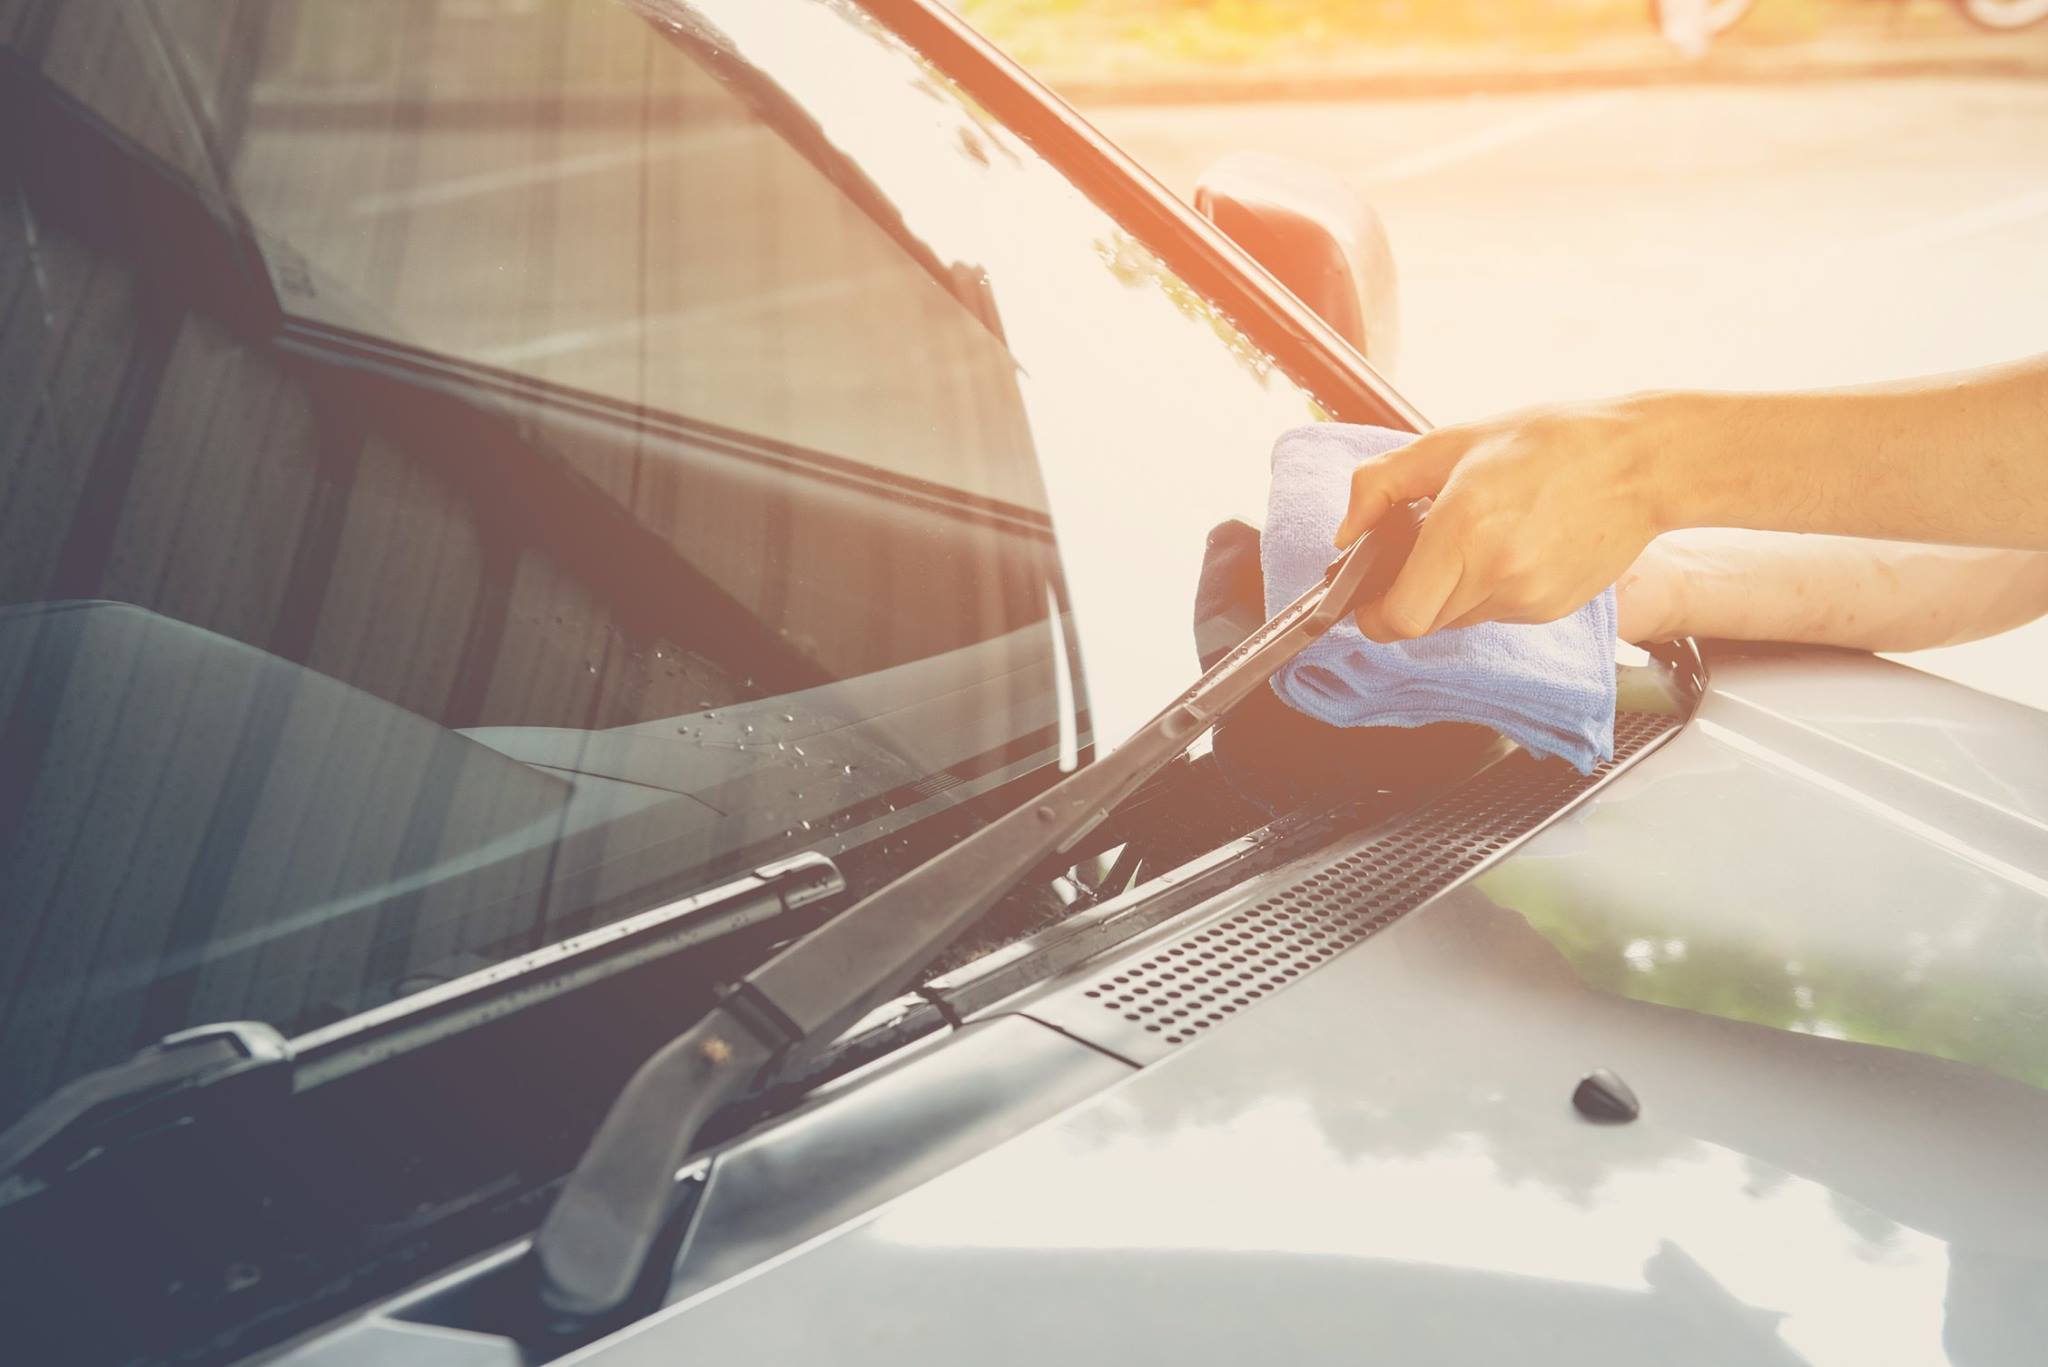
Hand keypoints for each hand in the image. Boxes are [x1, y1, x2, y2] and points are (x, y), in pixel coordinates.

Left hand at [1336, 398, 1674, 640]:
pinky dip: (1490, 591)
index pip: (1400, 618)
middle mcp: (1495, 574)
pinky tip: (1513, 547)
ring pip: (1461, 620)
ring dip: (1451, 593)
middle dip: (1410, 597)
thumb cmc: (1550, 442)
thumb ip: (1381, 484)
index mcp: (1462, 530)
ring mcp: (1528, 599)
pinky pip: (1498, 614)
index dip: (1374, 617)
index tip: (1366, 602)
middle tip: (1421, 555)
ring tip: (1479, 539)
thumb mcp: (1451, 442)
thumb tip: (1348, 532)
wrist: (1641, 462)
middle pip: (1425, 623)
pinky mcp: (1552, 610)